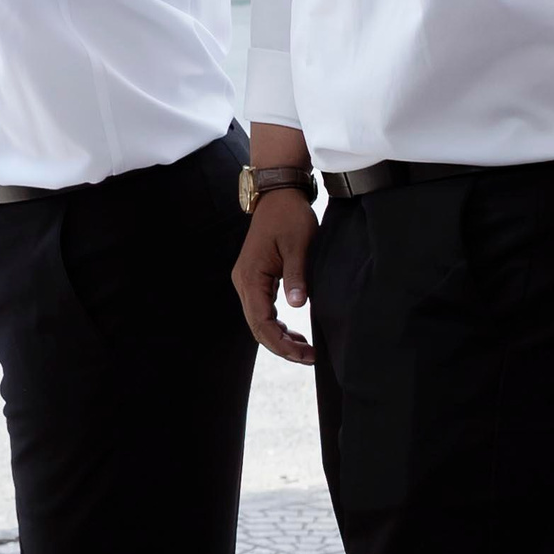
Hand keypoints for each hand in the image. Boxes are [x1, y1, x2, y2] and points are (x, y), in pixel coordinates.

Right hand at [231, 189, 317, 364]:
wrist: (278, 196)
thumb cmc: (289, 217)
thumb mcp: (298, 245)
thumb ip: (296, 276)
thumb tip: (298, 305)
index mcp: (251, 276)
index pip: (261, 322)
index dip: (281, 343)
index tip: (305, 354)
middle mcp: (243, 281)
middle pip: (257, 326)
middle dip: (281, 346)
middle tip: (310, 357)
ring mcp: (247, 280)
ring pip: (258, 321)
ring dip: (279, 338)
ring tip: (305, 350)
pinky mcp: (256, 279)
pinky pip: (262, 310)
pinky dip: (277, 325)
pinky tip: (294, 333)